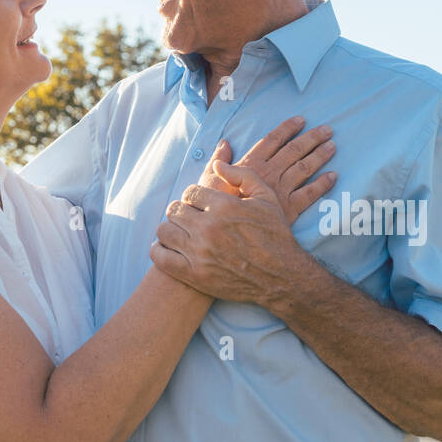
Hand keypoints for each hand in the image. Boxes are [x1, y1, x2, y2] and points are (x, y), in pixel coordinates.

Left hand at [150, 161, 314, 305]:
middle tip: (192, 219)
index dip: (195, 197)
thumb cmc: (275, 234)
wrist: (282, 277)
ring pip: (165, 231)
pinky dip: (159, 250)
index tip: (201, 205)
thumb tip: (216, 164)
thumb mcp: (266, 197)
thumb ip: (241, 174)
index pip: (189, 192)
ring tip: (182, 232)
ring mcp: (200, 253)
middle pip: (175, 210)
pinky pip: (161, 257)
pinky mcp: (194, 275)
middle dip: (182, 212)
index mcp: (224, 206)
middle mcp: (209, 228)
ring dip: (171, 229)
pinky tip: (169, 248)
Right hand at [196, 116, 335, 225]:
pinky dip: (323, 185)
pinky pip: (309, 194)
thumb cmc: (215, 205)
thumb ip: (218, 160)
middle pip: (293, 151)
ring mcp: (280, 190)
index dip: (287, 129)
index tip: (301, 120)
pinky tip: (333, 176)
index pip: (272, 140)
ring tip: (332, 146)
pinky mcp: (289, 209)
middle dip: (311, 138)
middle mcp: (268, 173)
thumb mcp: (210, 179)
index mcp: (251, 164)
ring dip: (319, 156)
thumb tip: (224, 143)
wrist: (225, 230)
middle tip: (327, 129)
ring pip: (304, 169)